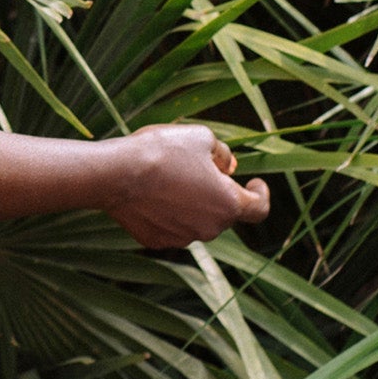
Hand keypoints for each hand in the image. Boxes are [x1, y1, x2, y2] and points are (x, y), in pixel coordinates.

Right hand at [102, 124, 269, 248]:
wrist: (116, 174)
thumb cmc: (163, 152)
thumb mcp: (202, 137)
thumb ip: (223, 154)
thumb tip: (228, 166)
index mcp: (229, 204)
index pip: (259, 209)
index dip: (260, 194)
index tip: (254, 183)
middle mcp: (210, 228)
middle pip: (223, 212)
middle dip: (217, 193)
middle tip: (197, 168)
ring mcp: (181, 238)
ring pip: (196, 221)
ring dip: (191, 204)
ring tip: (168, 178)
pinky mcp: (156, 241)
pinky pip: (170, 227)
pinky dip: (167, 214)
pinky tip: (151, 195)